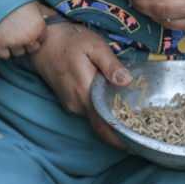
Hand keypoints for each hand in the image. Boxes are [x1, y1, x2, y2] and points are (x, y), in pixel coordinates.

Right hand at [0, 1, 45, 58]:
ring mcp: (15, 42)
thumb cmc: (19, 2)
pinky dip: (3, 51)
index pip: (40, 41)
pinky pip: (4, 55)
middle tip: (18, 33)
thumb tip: (58, 18)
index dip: (34, 36)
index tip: (27, 29)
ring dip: (15, 47)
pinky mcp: (0, 44)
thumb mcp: (37, 6)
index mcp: (39, 28)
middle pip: (31, 49)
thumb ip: (47, 14)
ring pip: (18, 53)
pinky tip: (2, 41)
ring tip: (10, 35)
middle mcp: (29, 37)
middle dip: (26, 43)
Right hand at [30, 5, 131, 148]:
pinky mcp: (69, 99)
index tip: (136, 143)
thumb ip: (110, 65)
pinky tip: (116, 104)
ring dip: (111, 120)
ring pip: (95, 118)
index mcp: (85, 94)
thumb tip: (127, 81)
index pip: (103, 126)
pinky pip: (89, 111)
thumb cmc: (70, 40)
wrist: (42, 40)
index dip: (119, 138)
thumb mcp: (94, 46)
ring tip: (134, 118)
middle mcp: (77, 105)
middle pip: (101, 125)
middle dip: (120, 130)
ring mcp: (71, 103)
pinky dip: (102, 111)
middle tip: (142, 129)